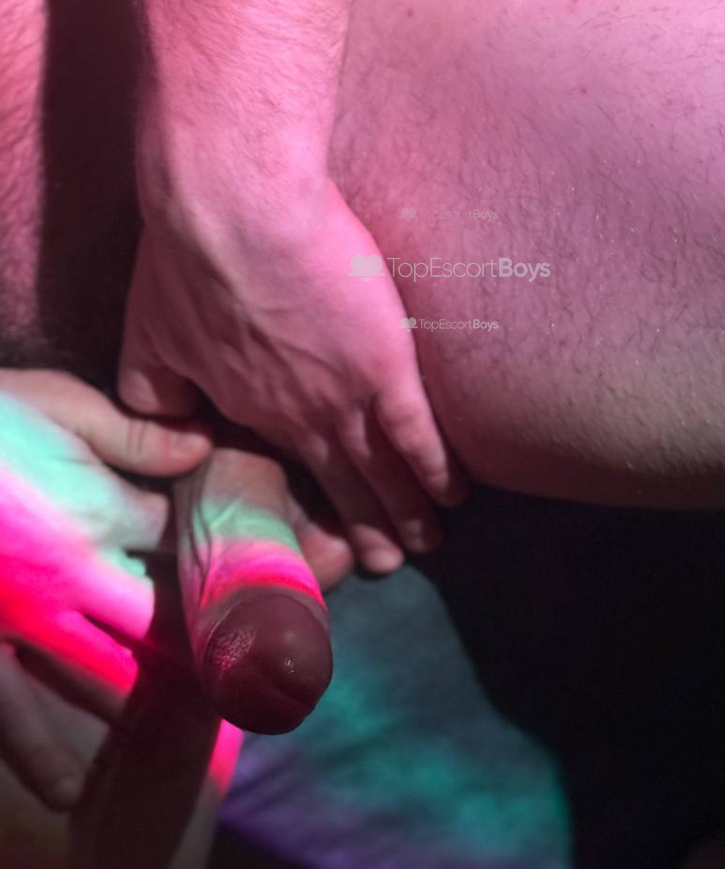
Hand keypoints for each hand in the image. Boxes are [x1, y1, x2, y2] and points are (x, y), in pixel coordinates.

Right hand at [0, 369, 209, 810]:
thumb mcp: (56, 402)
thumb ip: (132, 434)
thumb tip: (203, 448)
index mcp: (99, 512)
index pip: (181, 543)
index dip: (212, 550)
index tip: (239, 560)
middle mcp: (70, 580)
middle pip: (159, 626)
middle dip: (198, 644)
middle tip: (236, 665)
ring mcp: (19, 623)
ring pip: (101, 680)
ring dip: (144, 702)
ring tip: (185, 724)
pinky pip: (10, 714)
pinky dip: (40, 754)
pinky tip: (65, 785)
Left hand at [120, 179, 466, 572]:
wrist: (232, 211)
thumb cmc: (185, 259)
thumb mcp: (149, 333)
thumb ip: (158, 387)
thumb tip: (177, 422)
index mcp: (244, 409)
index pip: (280, 468)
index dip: (302, 500)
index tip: (316, 524)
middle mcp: (296, 418)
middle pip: (336, 483)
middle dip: (361, 526)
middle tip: (385, 562)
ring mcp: (342, 397)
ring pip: (379, 470)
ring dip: (403, 511)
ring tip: (425, 542)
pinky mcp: (384, 368)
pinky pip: (415, 434)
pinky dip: (435, 468)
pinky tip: (454, 493)